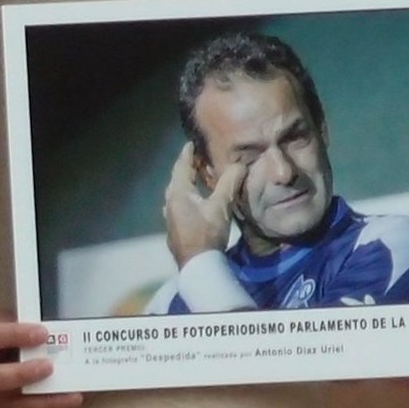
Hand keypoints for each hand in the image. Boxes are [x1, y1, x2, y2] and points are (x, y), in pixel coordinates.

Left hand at [162, 142, 243, 268]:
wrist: (198, 264)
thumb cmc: (207, 233)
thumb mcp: (220, 206)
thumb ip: (228, 184)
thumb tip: (239, 164)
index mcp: (178, 193)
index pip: (181, 167)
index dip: (187, 154)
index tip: (191, 143)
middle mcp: (170, 202)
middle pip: (177, 179)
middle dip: (187, 167)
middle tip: (199, 158)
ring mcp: (171, 216)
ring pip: (177, 193)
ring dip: (187, 183)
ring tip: (198, 177)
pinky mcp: (175, 227)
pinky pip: (180, 204)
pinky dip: (188, 196)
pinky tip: (195, 201)